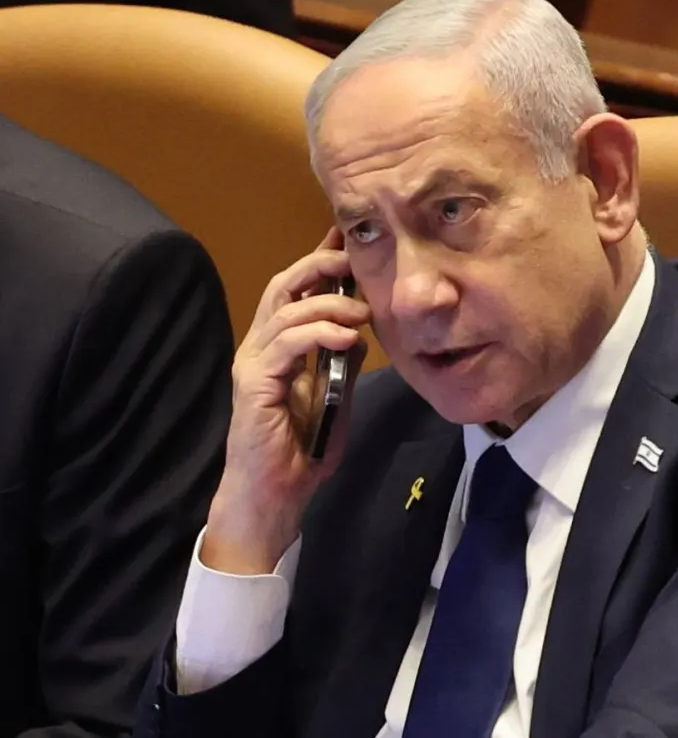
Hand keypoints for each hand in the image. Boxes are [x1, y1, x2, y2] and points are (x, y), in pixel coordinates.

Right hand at [202, 228, 370, 574]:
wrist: (273, 498)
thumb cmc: (302, 452)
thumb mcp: (334, 398)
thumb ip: (343, 363)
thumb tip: (362, 331)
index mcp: (278, 346)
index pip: (296, 289)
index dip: (320, 259)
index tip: (351, 238)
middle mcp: (260, 346)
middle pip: (284, 284)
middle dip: (322, 264)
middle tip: (358, 261)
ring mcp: (253, 364)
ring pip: (286, 308)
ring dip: (330, 303)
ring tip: (364, 313)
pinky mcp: (255, 385)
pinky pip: (286, 344)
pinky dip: (319, 333)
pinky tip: (348, 339)